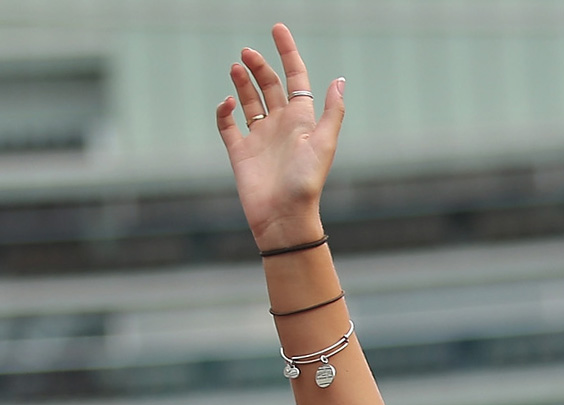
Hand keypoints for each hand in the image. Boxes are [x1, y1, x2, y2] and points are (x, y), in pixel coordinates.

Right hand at [214, 25, 345, 247]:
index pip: (295, 78)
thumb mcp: (323, 144)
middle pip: (269, 86)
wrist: (283, 217)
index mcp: (302, 120)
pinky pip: (228, 125)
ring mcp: (259, 137)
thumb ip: (332, 112)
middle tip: (247, 52)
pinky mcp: (240, 152)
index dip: (287, 52)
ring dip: (243, 82)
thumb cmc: (306, 183)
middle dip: (259, 65)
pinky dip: (224, 110)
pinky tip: (227, 102)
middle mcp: (280, 126)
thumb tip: (339, 80)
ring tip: (236, 67)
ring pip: (249, 101)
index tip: (277, 28)